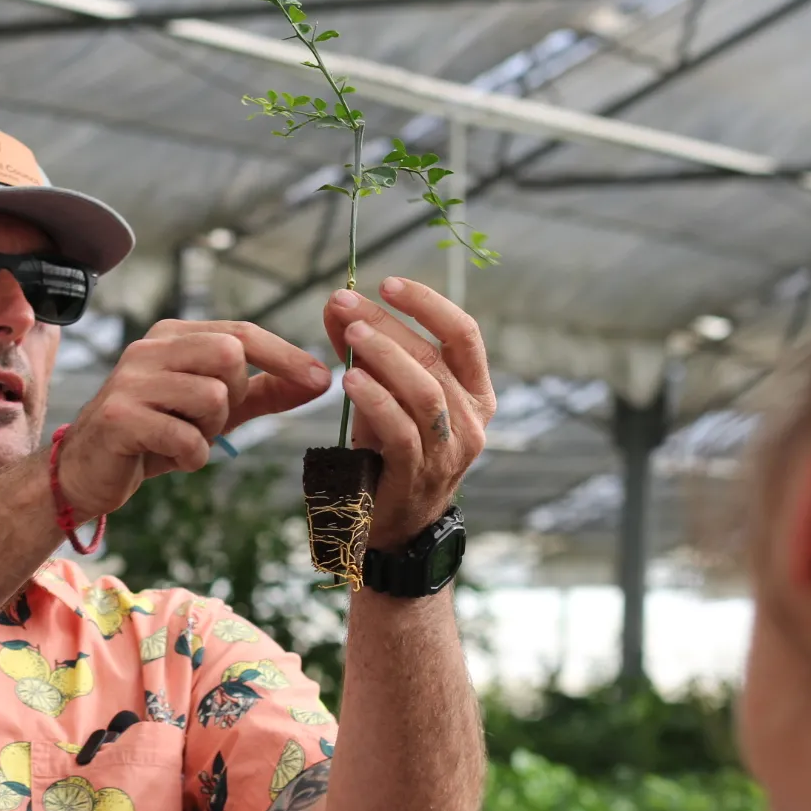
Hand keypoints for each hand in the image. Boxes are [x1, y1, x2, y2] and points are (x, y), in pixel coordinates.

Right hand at [55, 319, 330, 521]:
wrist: (89, 472)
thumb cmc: (156, 434)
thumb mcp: (215, 410)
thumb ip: (264, 392)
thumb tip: (321, 380)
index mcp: (173, 336)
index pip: (241, 333)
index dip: (285, 355)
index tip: (324, 379)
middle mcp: (149, 348)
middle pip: (229, 356)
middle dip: (234, 397)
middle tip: (208, 421)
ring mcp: (131, 380)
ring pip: (212, 397)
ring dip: (209, 432)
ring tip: (181, 439)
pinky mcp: (120, 417)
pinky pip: (187, 439)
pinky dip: (190, 457)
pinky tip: (166, 456)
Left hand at [323, 278, 495, 551]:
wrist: (392, 527)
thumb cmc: (389, 453)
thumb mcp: (383, 396)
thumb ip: (363, 352)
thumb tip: (336, 303)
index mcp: (475, 392)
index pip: (464, 334)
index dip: (429, 304)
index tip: (389, 283)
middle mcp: (471, 419)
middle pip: (434, 357)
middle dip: (389, 324)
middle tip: (345, 303)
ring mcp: (450, 450)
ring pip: (424, 391)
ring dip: (385, 356)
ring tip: (349, 334)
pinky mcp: (418, 475)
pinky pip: (401, 430)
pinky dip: (376, 400)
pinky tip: (348, 379)